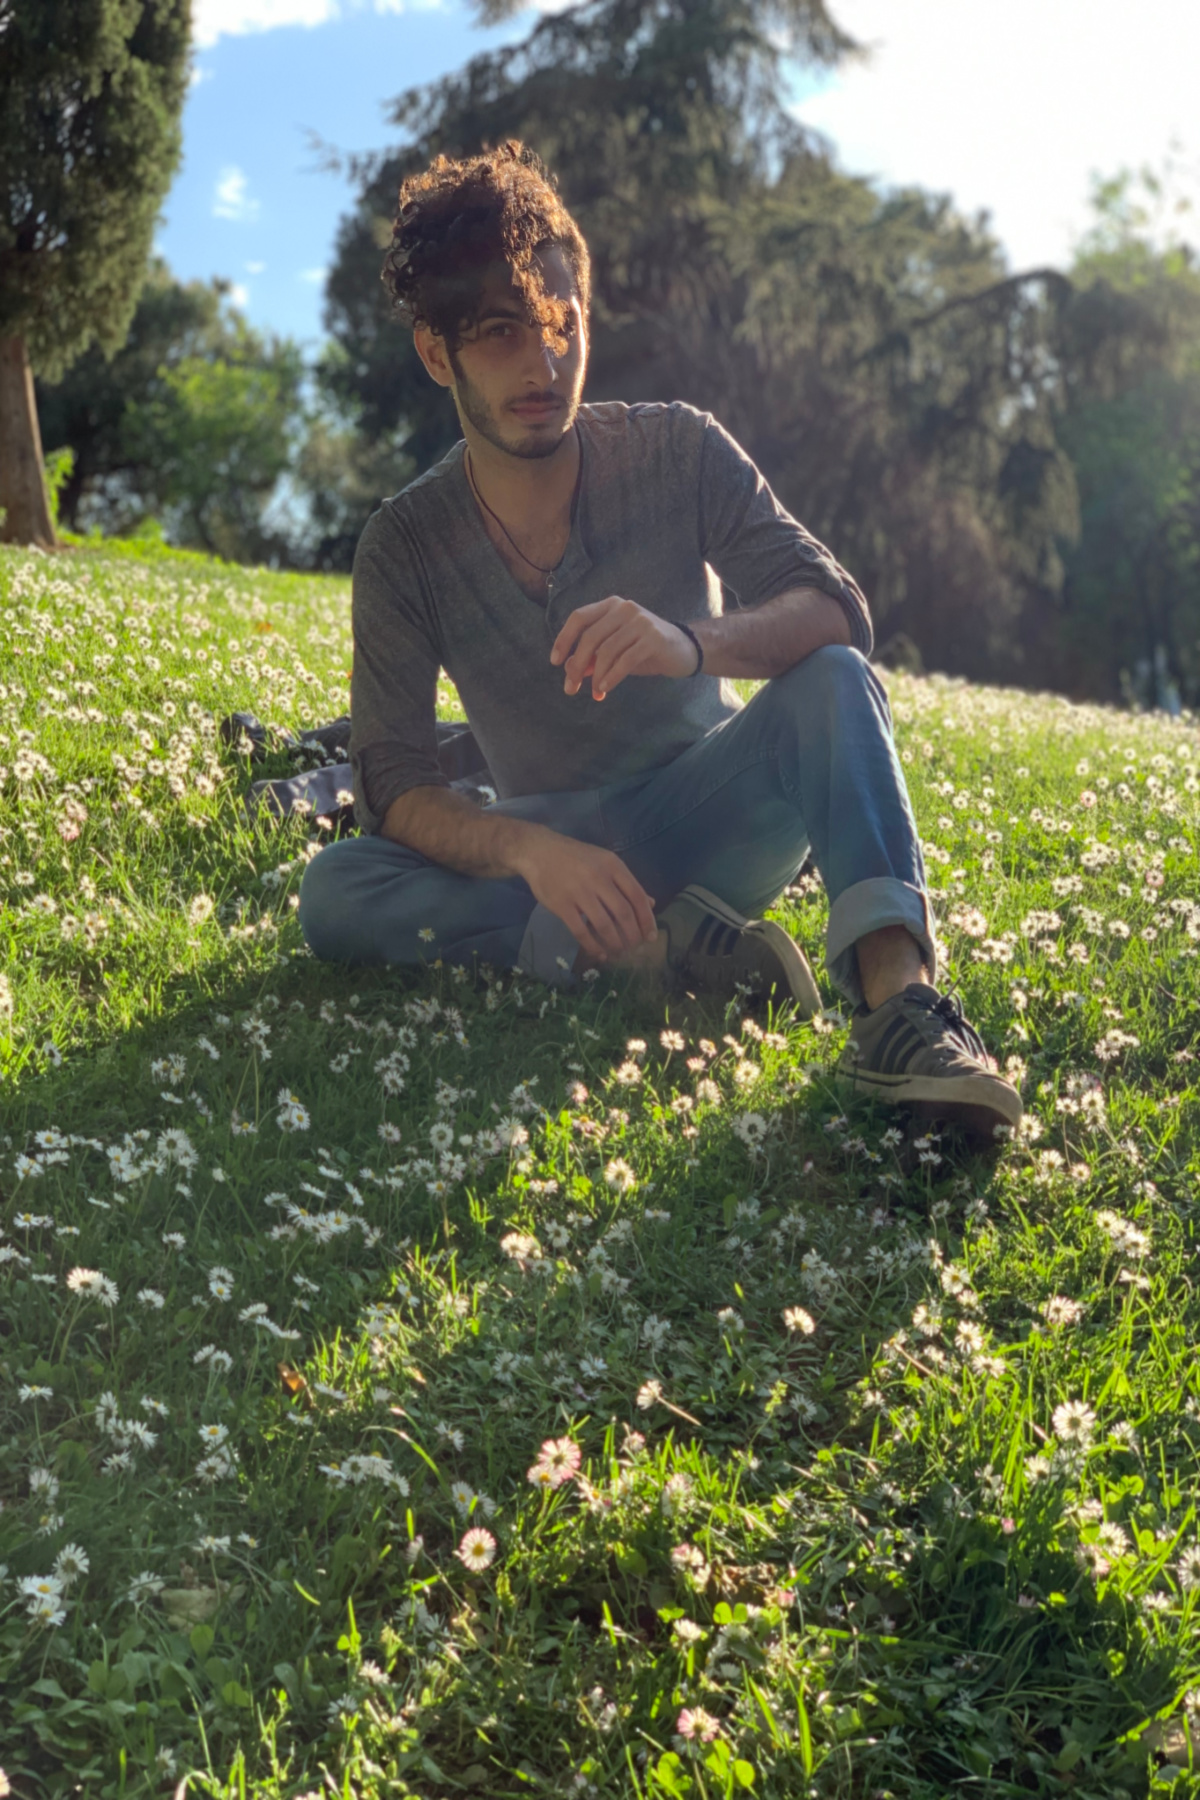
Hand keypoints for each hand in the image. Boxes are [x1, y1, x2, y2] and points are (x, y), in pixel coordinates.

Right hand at [518, 833, 657, 963]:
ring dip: (615, 943)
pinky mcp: (561, 905)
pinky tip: (599, 953)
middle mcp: (598, 878)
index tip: (651, 937)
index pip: (637, 896)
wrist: (539, 851)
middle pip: (623, 913)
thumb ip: (627, 883)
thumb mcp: (605, 862)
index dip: (647, 919)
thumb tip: (651, 904)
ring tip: (618, 952)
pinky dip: (592, 946)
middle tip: (634, 948)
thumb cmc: (576, 858)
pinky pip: (581, 931)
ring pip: (604, 925)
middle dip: (633, 936)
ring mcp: (579, 892)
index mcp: (613, 865)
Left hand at [549, 595, 699, 699]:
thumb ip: (593, 656)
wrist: (684, 650)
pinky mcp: (653, 638)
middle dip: (576, 665)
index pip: (579, 618)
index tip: (554, 662)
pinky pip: (624, 661)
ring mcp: (640, 621)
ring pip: (606, 650)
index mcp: (611, 606)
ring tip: (594, 693)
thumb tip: (567, 668)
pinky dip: (611, 677)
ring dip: (596, 676)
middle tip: (570, 688)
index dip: (564, 640)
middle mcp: (624, 608)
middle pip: (590, 636)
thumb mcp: (615, 651)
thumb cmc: (645, 650)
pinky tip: (605, 689)